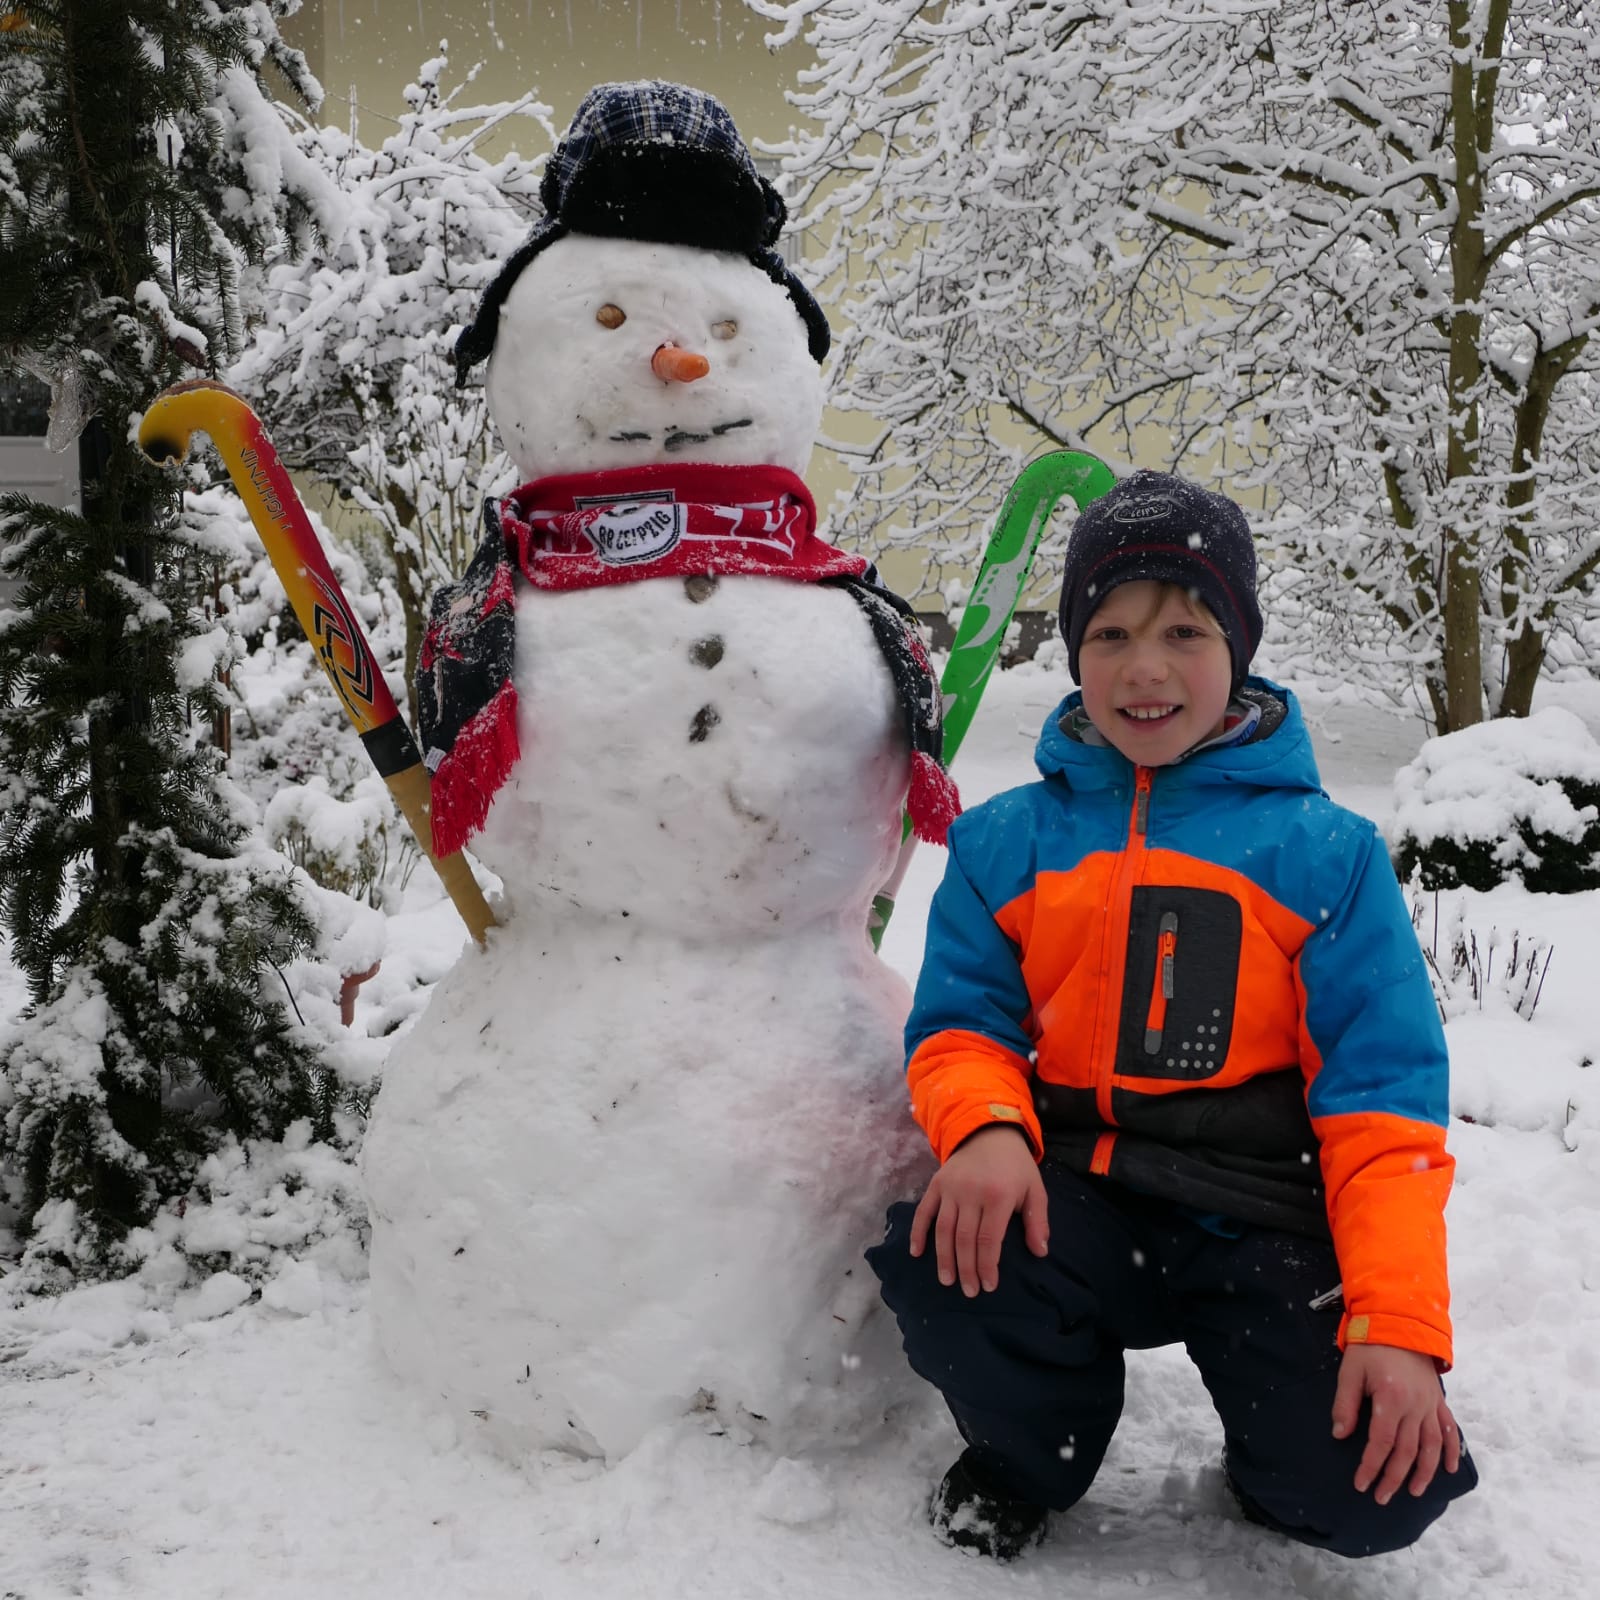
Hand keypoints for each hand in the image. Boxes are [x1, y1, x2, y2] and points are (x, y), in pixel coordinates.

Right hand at [908, 1125, 1048, 1296]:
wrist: (990, 1131)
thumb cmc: (1015, 1166)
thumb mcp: (1035, 1189)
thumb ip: (1037, 1221)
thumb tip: (1040, 1253)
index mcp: (998, 1196)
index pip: (989, 1239)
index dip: (987, 1265)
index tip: (988, 1286)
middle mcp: (971, 1192)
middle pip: (964, 1238)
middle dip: (966, 1268)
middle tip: (968, 1292)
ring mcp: (951, 1188)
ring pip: (943, 1229)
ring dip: (943, 1258)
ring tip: (947, 1280)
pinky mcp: (937, 1183)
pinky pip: (924, 1210)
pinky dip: (918, 1232)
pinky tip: (916, 1252)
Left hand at [1332, 1343, 1462, 1503]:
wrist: (1399, 1322)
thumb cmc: (1370, 1347)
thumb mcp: (1350, 1371)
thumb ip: (1346, 1404)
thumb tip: (1340, 1435)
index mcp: (1391, 1399)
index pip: (1381, 1442)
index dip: (1371, 1466)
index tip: (1361, 1484)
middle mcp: (1415, 1406)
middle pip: (1407, 1451)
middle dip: (1393, 1478)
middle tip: (1381, 1497)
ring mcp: (1431, 1405)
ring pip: (1432, 1447)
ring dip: (1424, 1472)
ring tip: (1414, 1492)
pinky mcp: (1439, 1400)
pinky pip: (1450, 1429)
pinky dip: (1452, 1450)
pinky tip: (1449, 1469)